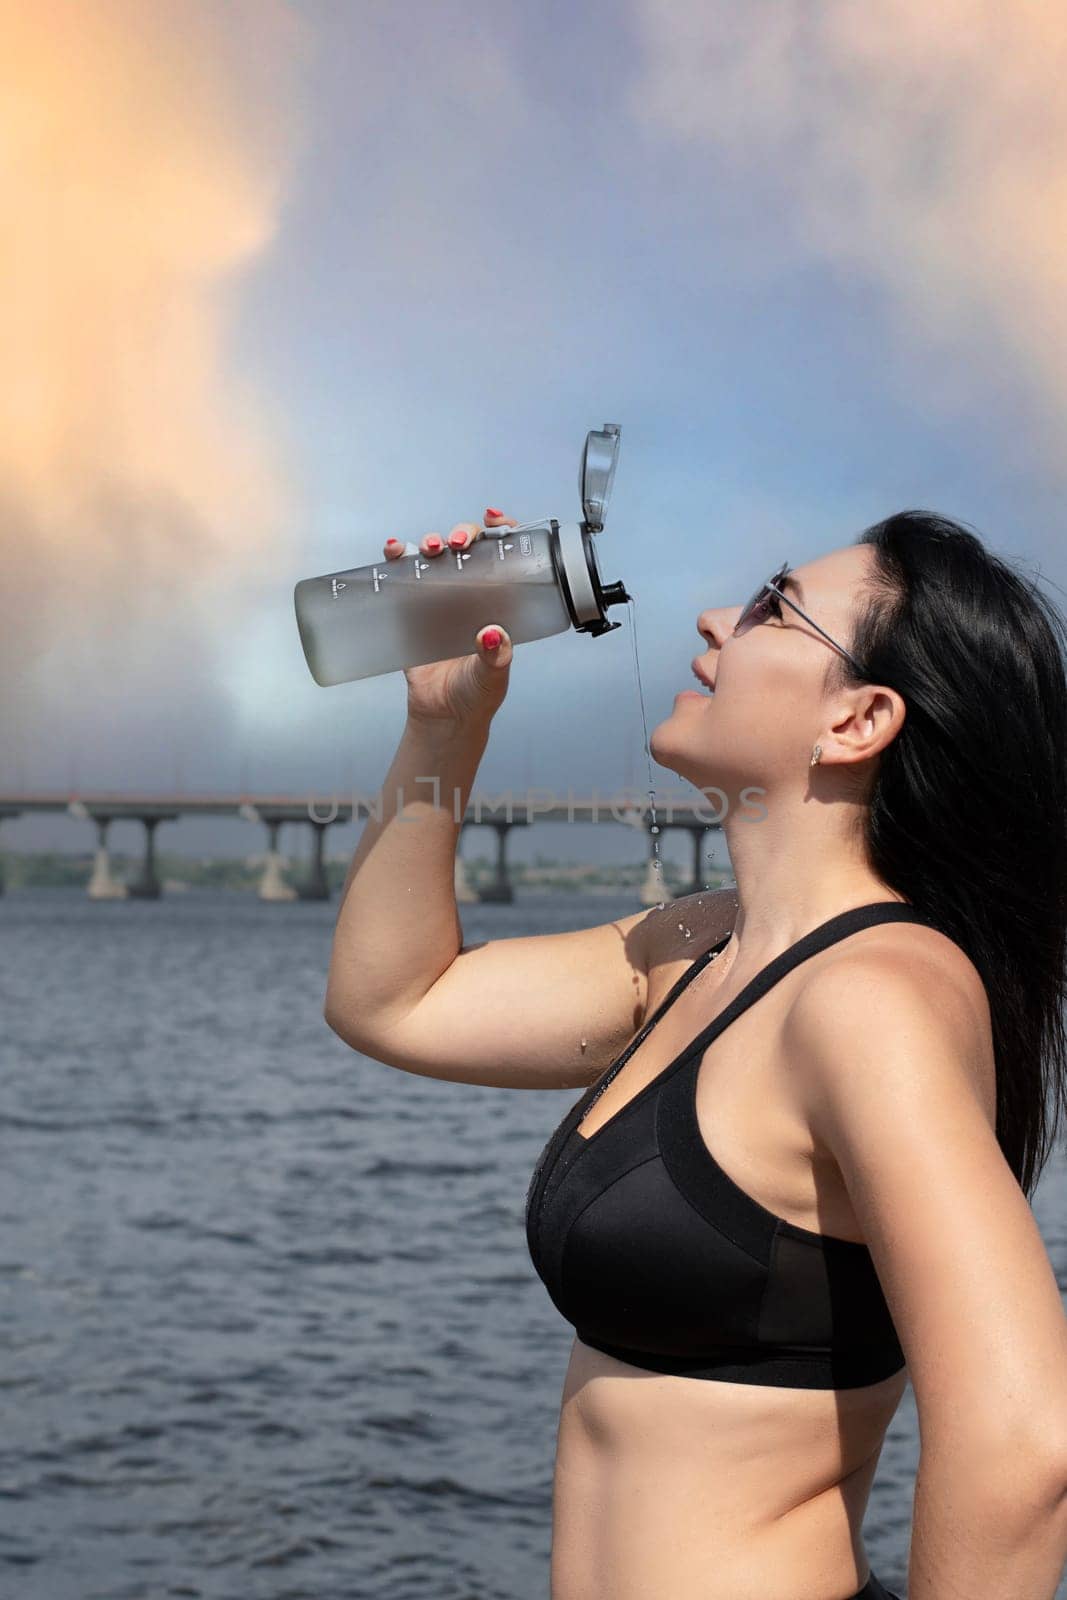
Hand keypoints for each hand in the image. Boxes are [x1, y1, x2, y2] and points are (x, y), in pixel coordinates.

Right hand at [382, 508, 517, 727]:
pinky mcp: (411, 612)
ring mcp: (440, 601)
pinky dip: (396, 558)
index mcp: (497, 603)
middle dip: (461, 534)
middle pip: (467, 549)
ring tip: (426, 548)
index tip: (495, 521)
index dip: (502, 532)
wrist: (442, 718)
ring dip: (428, 542)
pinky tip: (392, 551)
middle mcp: (470, 595)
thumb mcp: (491, 677)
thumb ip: (495, 658)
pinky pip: (403, 577)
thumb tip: (493, 634)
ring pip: (435, 557)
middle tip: (455, 543)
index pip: (505, 557)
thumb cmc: (475, 697)